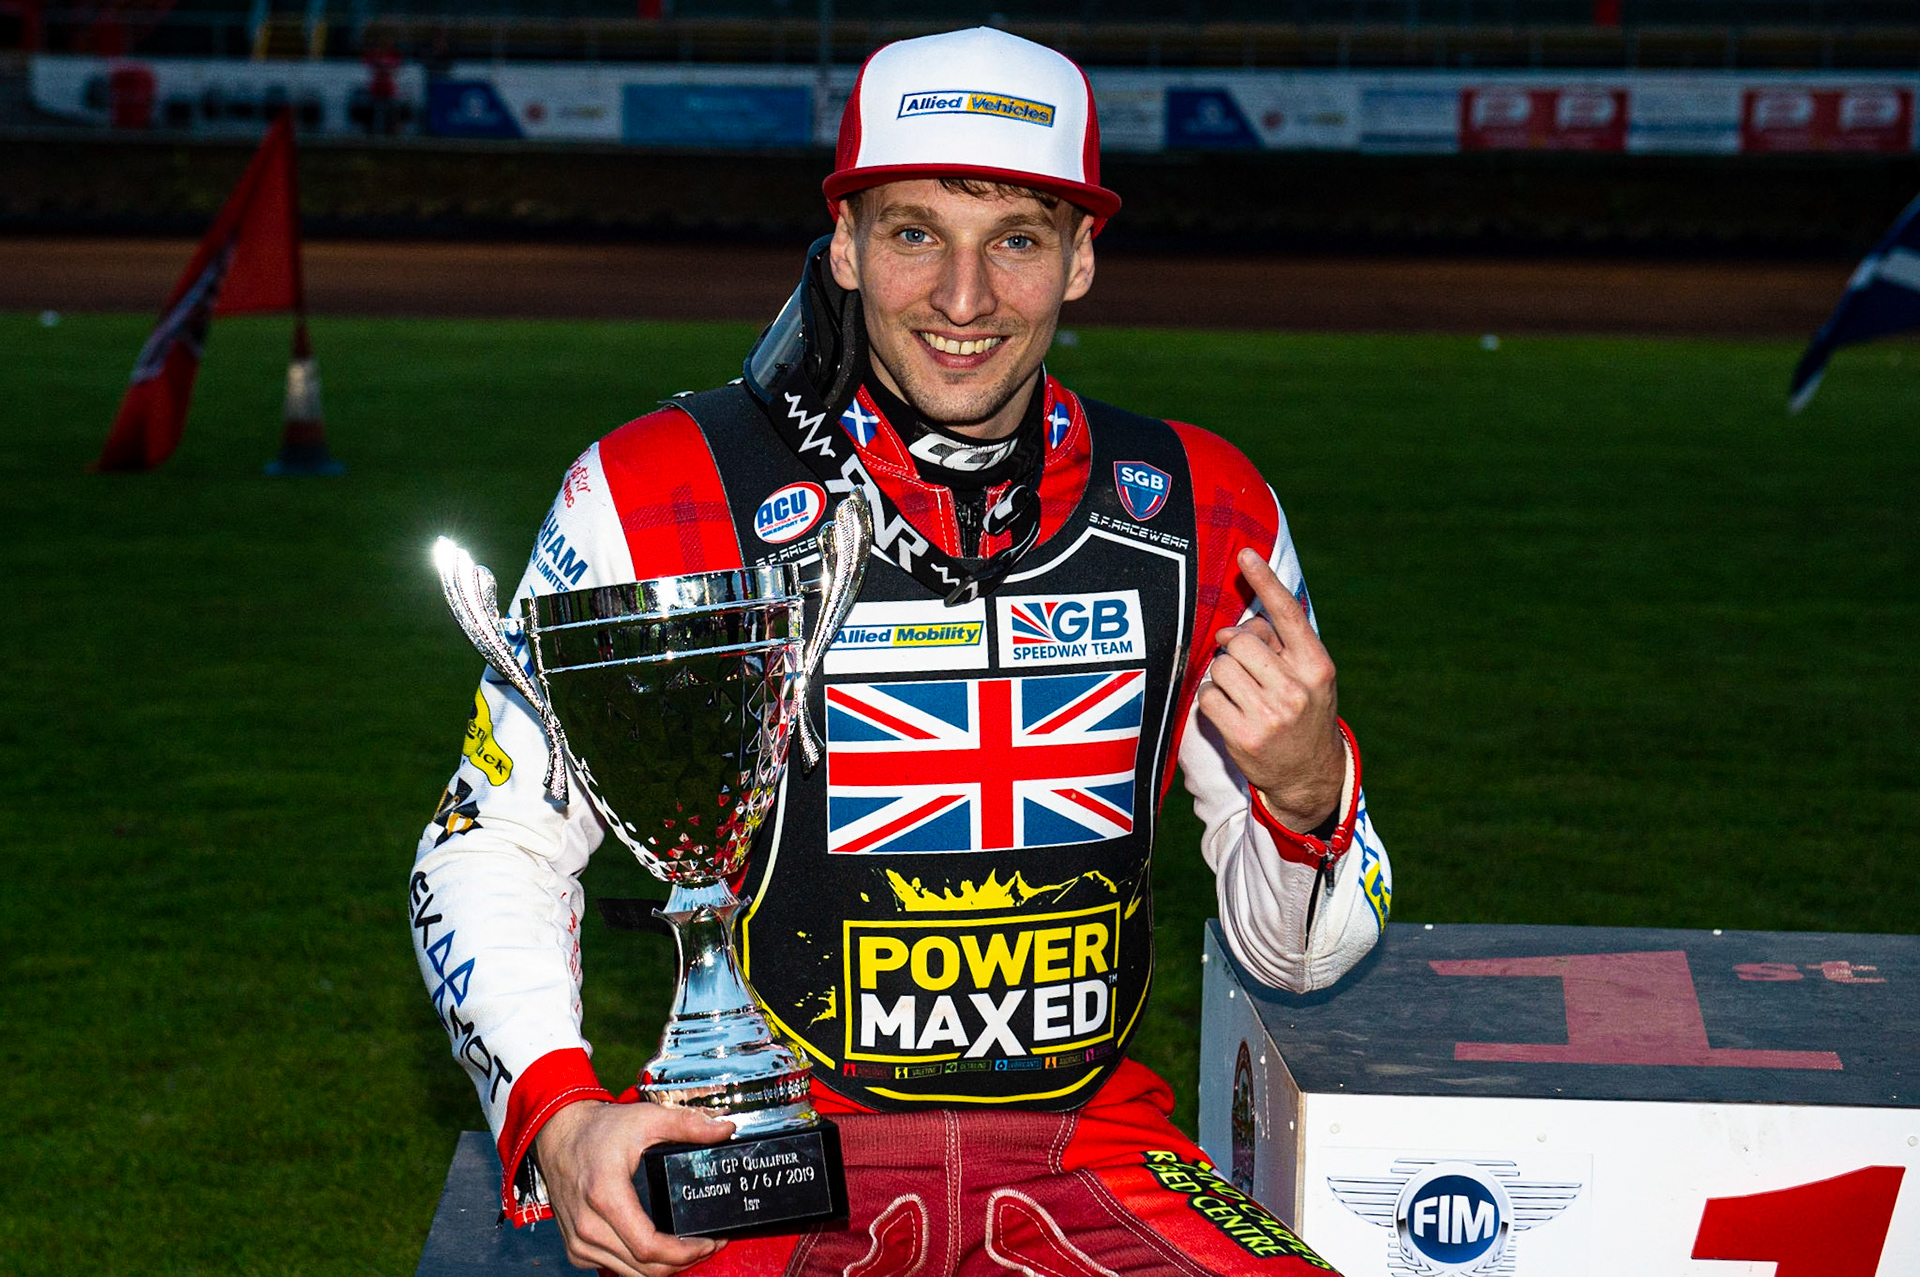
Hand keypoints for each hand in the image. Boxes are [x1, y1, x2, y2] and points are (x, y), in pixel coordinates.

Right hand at [533, 1099, 734, 1275]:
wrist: (558, 1134)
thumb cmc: (598, 1130)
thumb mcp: (646, 1119)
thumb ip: (687, 1125)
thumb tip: (724, 1129)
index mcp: (606, 1196)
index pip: (649, 1247)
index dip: (685, 1252)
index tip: (711, 1241)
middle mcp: (588, 1226)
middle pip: (644, 1268)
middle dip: (683, 1262)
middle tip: (709, 1245)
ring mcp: (579, 1241)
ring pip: (630, 1274)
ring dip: (664, 1267)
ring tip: (690, 1248)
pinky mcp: (576, 1248)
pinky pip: (614, 1269)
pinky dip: (640, 1266)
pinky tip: (660, 1250)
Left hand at [1197, 547, 1345, 832]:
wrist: (1309, 775)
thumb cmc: (1304, 713)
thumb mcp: (1308, 677)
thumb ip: (1280, 646)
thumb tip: (1235, 626)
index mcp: (1316, 666)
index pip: (1288, 615)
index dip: (1265, 581)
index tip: (1244, 555)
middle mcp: (1296, 688)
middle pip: (1241, 641)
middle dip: (1234, 648)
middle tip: (1243, 666)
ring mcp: (1270, 714)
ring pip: (1221, 667)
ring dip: (1222, 675)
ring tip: (1240, 692)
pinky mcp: (1244, 736)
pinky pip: (1208, 696)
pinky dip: (1211, 698)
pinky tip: (1229, 710)